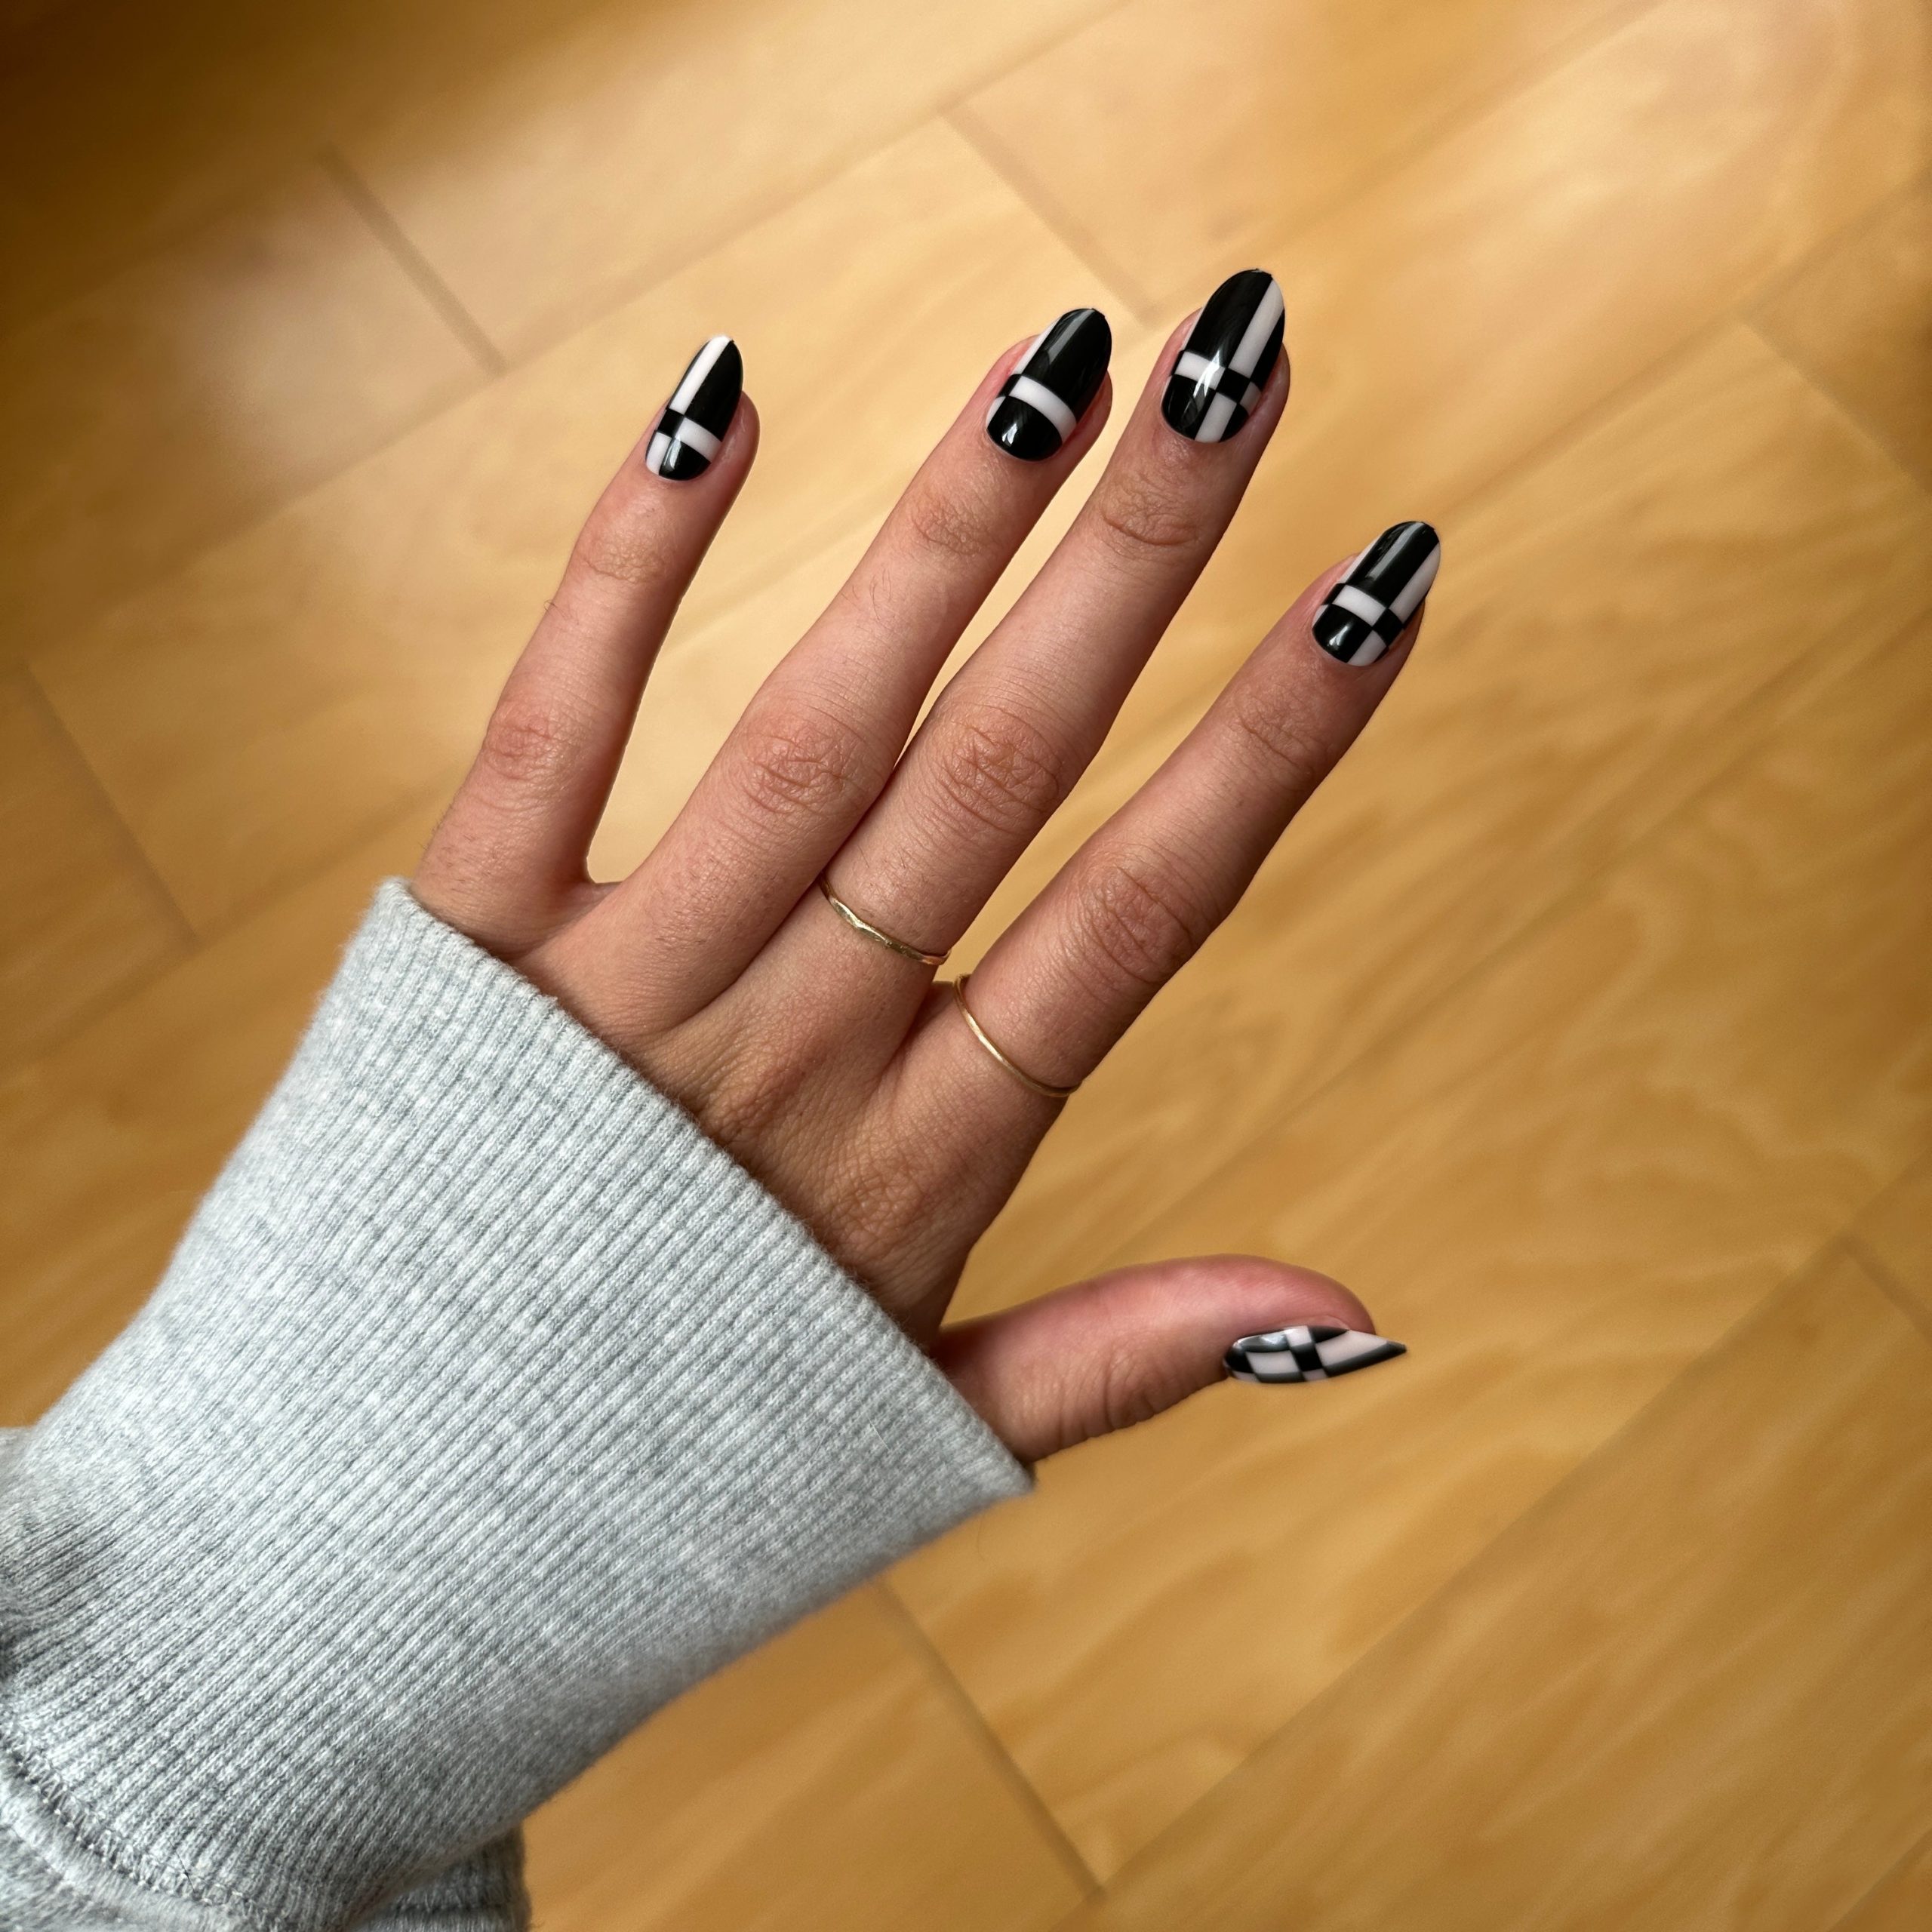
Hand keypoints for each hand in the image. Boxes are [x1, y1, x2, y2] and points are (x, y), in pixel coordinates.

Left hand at [412, 278, 1437, 1463]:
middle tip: (1246, 368)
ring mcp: (623, 997)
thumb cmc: (675, 1480)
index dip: (1272, 747)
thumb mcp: (922, 1430)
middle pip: (997, 776)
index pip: (1140, 917)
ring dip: (942, 542)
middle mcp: (790, 1057)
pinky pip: (553, 731)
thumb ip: (1129, 1352)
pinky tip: (724, 404)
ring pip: (815, 732)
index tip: (1375, 584)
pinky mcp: (457, 954)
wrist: (379, 1552)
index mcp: (921, 1166)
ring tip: (1058, 360)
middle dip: (1135, 563)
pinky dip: (631, 568)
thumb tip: (1360, 1311)